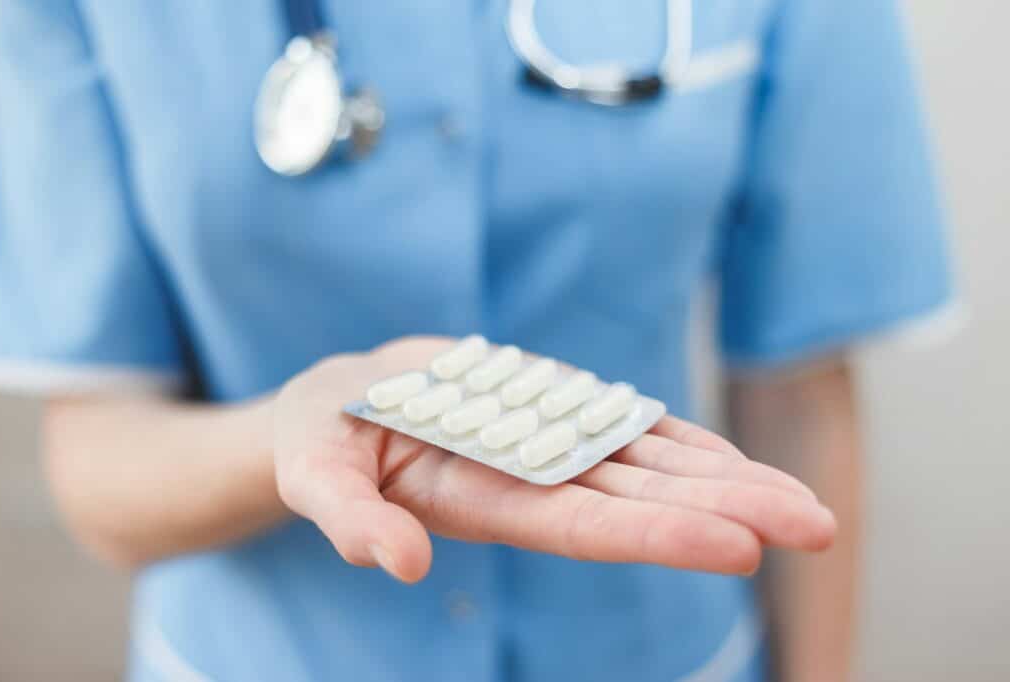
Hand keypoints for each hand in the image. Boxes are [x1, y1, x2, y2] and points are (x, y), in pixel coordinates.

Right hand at [272, 337, 835, 582]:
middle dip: (729, 510)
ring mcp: (548, 444)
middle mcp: (533, 478)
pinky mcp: (550, 410)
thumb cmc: (321, 445)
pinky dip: (682, 440)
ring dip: (728, 480)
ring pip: (650, 464)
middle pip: (642, 498)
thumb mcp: (318, 477)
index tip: (739, 545)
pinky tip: (734, 458)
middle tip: (816, 527)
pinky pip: (625, 426)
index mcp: (486, 500)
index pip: (585, 525)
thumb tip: (398, 564)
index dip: (659, 533)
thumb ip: (351, 518)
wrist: (340, 405)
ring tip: (803, 503)